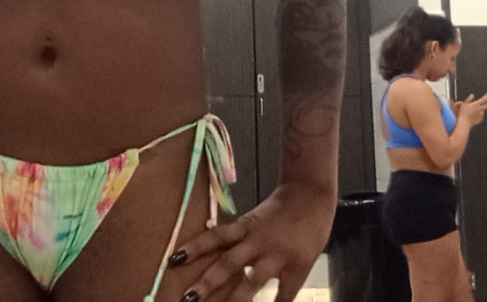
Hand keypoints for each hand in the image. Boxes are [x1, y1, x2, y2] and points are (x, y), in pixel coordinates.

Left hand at [173, 181, 335, 301]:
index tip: (173, 259)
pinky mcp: (297, 268)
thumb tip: (208, 230)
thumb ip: (236, 232)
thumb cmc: (281, 207)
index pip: (215, 236)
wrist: (312, 196)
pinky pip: (283, 295)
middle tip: (187, 299)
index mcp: (245, 226)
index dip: (194, 247)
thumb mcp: (255, 217)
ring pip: (251, 283)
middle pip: (227, 264)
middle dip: (207, 284)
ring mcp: (276, 256)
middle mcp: (257, 241)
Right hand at [454, 94, 486, 126]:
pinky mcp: (480, 119)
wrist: (465, 122)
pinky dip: (479, 114)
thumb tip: (472, 95)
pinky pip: (481, 115)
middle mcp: (480, 109)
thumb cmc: (463, 113)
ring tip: (475, 109)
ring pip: (483, 110)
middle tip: (484, 102)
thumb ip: (469, 99)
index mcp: (476, 104)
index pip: (484, 100)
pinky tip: (474, 114)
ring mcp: (480, 114)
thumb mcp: (464, 103)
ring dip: (481, 109)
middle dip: (486, 103)